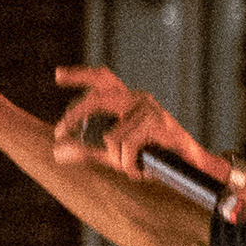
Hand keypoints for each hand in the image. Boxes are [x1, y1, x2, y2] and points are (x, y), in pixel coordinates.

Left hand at [51, 63, 225, 195]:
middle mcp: (137, 98)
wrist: (189, 168)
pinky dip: (129, 165)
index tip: (57, 75)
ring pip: (111, 137)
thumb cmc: (152, 157)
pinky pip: (127, 147)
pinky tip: (140, 171)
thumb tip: (56, 152)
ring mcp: (148, 109)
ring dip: (118, 161)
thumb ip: (86, 152)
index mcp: (128, 100)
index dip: (80, 75)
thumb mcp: (114, 155)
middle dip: (75, 115)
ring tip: (132, 169)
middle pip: (98, 98)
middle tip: (60, 131)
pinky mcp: (157, 123)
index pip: (103, 78)